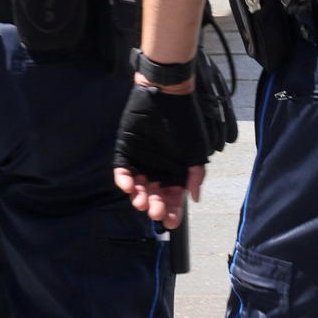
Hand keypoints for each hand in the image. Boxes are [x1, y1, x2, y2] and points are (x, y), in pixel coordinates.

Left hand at [114, 78, 207, 231]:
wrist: (166, 95)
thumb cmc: (185, 121)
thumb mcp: (196, 149)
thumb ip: (196, 174)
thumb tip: (194, 198)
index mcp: (175, 171)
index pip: (173, 197)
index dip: (172, 210)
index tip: (171, 222)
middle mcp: (158, 169)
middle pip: (154, 195)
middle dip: (154, 205)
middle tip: (154, 210)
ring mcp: (141, 161)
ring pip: (137, 187)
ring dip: (138, 196)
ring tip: (140, 200)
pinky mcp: (126, 151)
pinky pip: (122, 170)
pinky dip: (123, 179)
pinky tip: (128, 185)